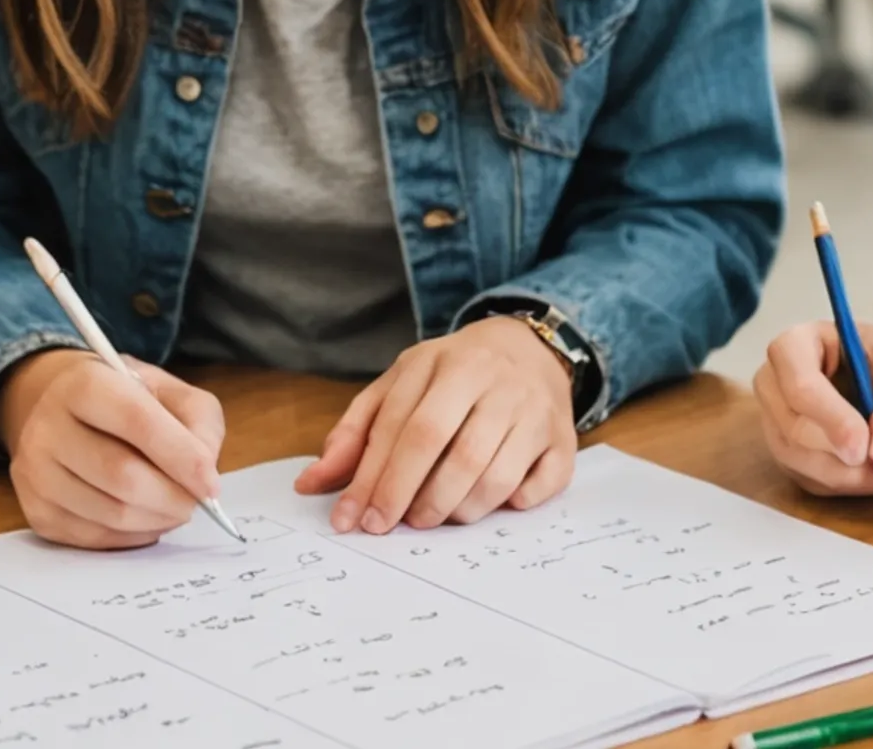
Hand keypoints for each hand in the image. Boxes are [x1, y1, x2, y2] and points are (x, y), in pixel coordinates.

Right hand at [0, 348, 226, 548]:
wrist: (58, 409)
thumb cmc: (123, 399)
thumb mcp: (167, 390)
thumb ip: (198, 421)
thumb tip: (205, 474)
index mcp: (84, 384)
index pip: (138, 422)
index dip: (182, 457)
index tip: (211, 484)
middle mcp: (48, 427)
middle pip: (123, 477)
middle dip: (174, 497)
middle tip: (198, 502)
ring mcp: (35, 473)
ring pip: (111, 514)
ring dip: (158, 519)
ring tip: (175, 507)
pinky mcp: (35, 511)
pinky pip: (96, 538)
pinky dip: (134, 535)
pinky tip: (146, 517)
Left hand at [297, 318, 576, 531]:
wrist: (529, 347)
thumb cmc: (453, 376)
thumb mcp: (399, 387)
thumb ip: (355, 433)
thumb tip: (310, 483)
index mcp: (444, 363)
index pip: (404, 427)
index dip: (375, 479)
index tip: (351, 519)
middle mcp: (493, 382)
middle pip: (449, 451)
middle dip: (410, 497)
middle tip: (389, 525)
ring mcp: (533, 410)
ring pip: (493, 475)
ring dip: (454, 510)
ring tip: (429, 517)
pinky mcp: (563, 438)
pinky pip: (538, 487)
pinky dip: (510, 505)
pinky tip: (486, 506)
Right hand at [753, 316, 872, 495]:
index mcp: (802, 341)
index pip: (799, 382)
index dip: (829, 418)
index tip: (865, 447)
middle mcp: (776, 377)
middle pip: (791, 426)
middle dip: (840, 457)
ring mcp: (775, 415)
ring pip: (794, 458)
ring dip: (843, 477)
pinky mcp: (784, 447)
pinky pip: (803, 477)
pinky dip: (840, 484)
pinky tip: (870, 476)